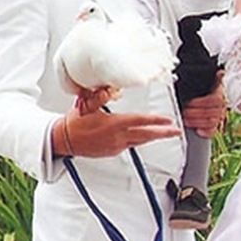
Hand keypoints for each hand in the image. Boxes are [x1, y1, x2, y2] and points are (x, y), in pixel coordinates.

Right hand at [54, 86, 180, 157]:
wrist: (64, 141)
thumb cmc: (75, 123)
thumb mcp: (85, 106)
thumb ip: (98, 97)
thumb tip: (107, 90)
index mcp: (113, 124)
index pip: (140, 121)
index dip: (156, 121)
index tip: (168, 120)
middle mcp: (117, 137)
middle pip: (146, 135)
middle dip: (163, 133)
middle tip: (176, 131)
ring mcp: (116, 146)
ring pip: (140, 141)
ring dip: (154, 137)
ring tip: (166, 133)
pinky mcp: (113, 151)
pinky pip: (130, 144)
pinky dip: (139, 140)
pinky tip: (143, 136)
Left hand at [182, 72, 226, 137]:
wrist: (219, 94)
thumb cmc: (212, 88)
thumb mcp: (213, 80)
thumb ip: (217, 77)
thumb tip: (221, 73)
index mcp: (222, 94)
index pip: (213, 100)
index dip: (199, 102)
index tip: (189, 103)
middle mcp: (223, 106)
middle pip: (210, 112)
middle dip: (195, 113)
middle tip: (184, 112)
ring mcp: (221, 116)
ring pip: (211, 122)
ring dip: (197, 122)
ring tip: (186, 120)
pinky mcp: (218, 125)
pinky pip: (214, 130)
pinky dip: (206, 132)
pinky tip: (198, 130)